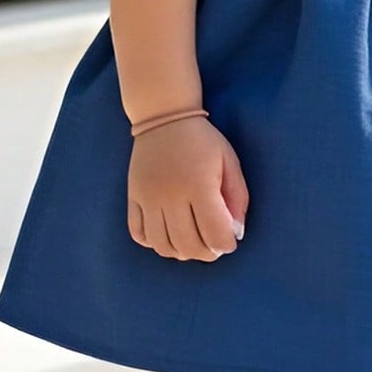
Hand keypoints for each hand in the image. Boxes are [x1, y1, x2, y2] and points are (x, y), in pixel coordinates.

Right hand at [127, 115, 250, 260]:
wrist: (164, 118)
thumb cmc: (203, 141)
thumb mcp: (230, 162)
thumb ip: (238, 198)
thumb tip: (236, 233)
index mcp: (199, 185)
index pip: (214, 234)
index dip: (226, 245)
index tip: (229, 240)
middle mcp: (171, 195)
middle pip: (188, 246)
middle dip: (207, 253)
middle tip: (214, 245)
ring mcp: (148, 198)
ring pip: (163, 246)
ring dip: (182, 252)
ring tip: (193, 242)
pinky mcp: (133, 198)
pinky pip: (139, 234)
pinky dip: (154, 243)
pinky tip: (168, 234)